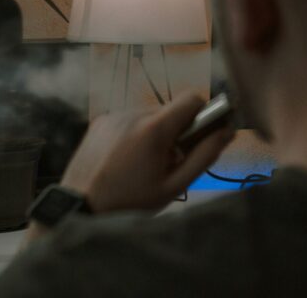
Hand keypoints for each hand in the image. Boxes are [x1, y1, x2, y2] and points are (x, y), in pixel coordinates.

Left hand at [59, 95, 233, 213]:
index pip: (192, 98)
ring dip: (155, 133)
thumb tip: (228, 131)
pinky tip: (126, 159)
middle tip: (169, 160)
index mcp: (154, 129)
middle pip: (171, 110)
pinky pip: (129, 120)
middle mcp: (133, 114)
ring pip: (150, 116)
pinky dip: (135, 134)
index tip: (199, 135)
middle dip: (177, 131)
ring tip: (143, 163)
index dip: (202, 113)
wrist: (79, 208)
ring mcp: (113, 116)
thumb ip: (205, 156)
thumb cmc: (130, 201)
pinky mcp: (100, 122)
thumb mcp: (174, 186)